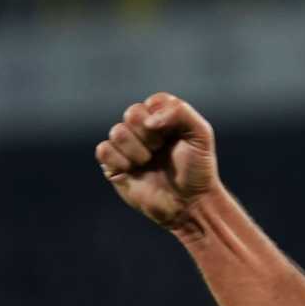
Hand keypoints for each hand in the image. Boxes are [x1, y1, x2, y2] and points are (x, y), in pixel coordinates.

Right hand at [95, 93, 220, 229]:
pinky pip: (103, 150)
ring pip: (117, 131)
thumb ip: (180, 112)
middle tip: (161, 150)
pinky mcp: (115, 165)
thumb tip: (148, 120)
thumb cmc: (198, 169)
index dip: (162, 117)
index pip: (153, 102)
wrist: (189, 203)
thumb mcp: (200, 134)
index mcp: (164, 119)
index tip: (175, 135)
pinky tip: (132, 169)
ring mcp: (128, 147)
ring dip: (137, 149)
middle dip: (149, 134)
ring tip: (148, 162)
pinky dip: (118, 159)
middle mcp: (144, 130)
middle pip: (132, 113)